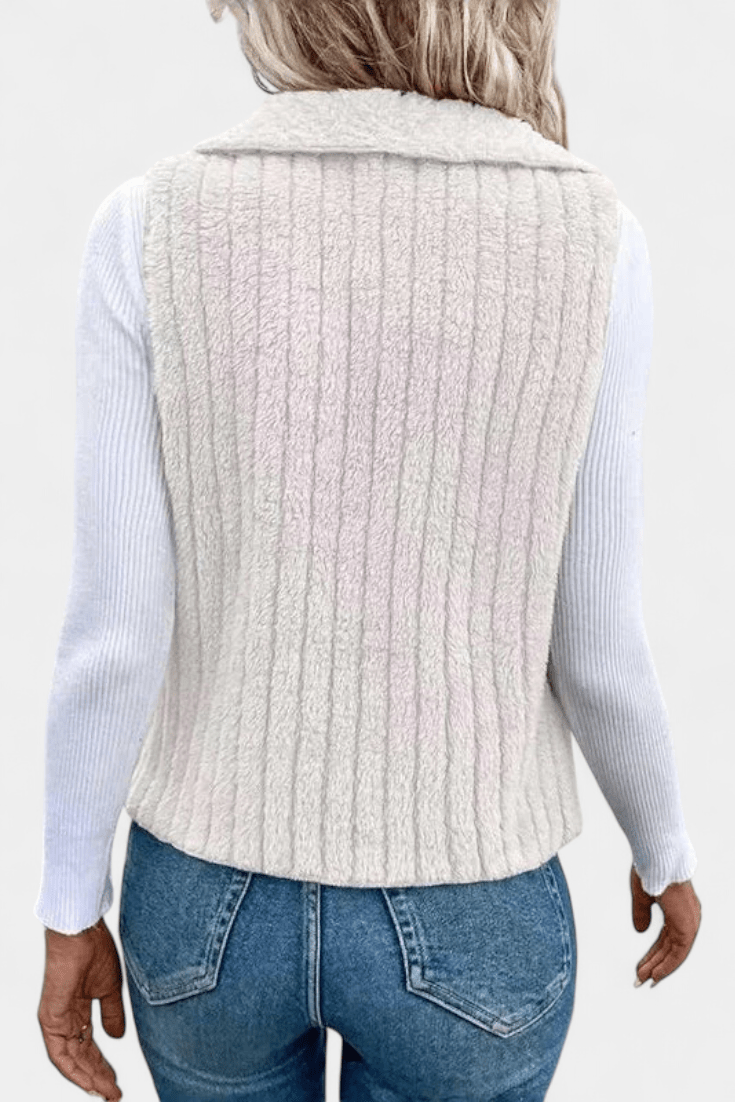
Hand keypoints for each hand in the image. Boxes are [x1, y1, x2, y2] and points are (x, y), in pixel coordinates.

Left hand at [38, 916, 124, 1099]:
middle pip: (81, 1056)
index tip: (117, 1082)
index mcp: (78, 1009)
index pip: (89, 1046)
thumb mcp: (109, 989)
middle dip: (98, 1076)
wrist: (83, 931)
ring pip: (71, 1059)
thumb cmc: (95, 950)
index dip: (103, 1065)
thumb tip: (117, 1037)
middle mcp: (65, 1018)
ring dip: (89, 1077)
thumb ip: (111, 1014)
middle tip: (114, 1094)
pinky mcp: (50, 1017)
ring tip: (107, 1092)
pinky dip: (74, 1069)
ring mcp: (56, 1019)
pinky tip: (89, 1081)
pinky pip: (60, 1052)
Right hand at [631, 864, 700, 986]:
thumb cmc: (651, 868)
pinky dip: (667, 965)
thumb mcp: (643, 896)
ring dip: (658, 968)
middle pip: (669, 948)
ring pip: (674, 953)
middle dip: (654, 964)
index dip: (654, 954)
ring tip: (642, 979)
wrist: (658, 857)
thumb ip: (642, 914)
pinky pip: (678, 953)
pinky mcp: (687, 926)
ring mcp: (689, 922)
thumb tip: (641, 931)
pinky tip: (655, 975)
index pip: (666, 939)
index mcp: (679, 910)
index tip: (642, 967)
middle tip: (640, 978)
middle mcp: (688, 918)